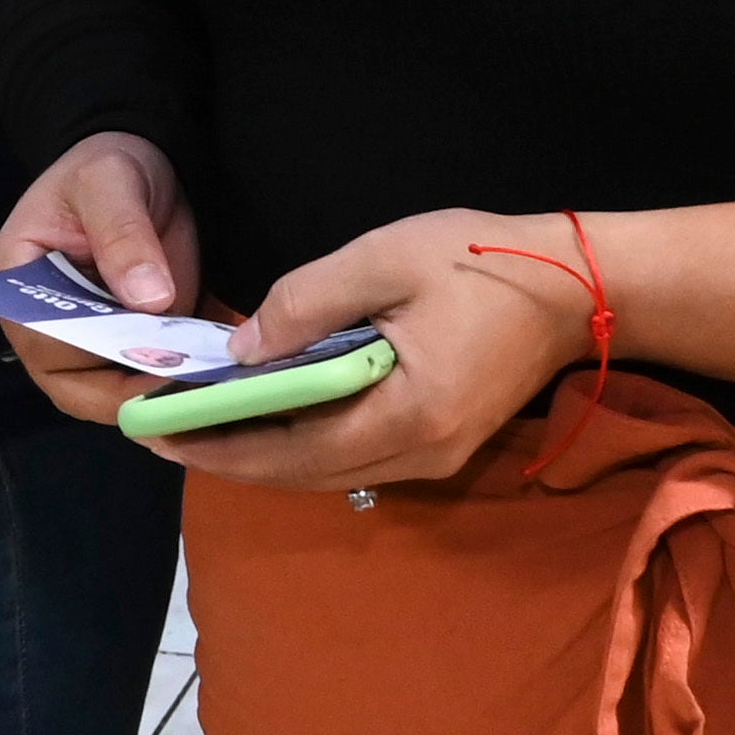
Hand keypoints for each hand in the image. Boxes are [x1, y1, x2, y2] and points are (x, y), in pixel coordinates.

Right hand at [0, 132, 198, 426]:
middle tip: (191, 385)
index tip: (150, 361)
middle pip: (75, 388)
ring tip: (211, 383)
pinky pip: (145, 385)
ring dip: (159, 395)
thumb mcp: (112, 183)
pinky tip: (218, 376)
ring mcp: (86, 343)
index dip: (93, 357)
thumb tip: (149, 300)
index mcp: (17, 281)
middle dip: (131, 393)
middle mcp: (44, 325)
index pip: (44, 339)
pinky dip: (180, 386)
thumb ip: (124, 235)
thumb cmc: (109, 166)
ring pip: (112, 398)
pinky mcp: (126, 349)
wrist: (145, 166)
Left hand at [124, 208, 593, 494]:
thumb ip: (307, 304)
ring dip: (261, 454)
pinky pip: (354, 458)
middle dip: (226, 457)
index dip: (219, 447)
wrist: (578, 288)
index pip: (291, 451)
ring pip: (327, 473)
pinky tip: (264, 416)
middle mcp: (419, 455)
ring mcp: (434, 459)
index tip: (156, 433)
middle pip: (303, 474)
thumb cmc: (481, 262)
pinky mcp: (441, 447)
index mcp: (406, 414)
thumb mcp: (384, 259)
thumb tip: (241, 350)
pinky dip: (302, 445)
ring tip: (196, 425)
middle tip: (158, 432)